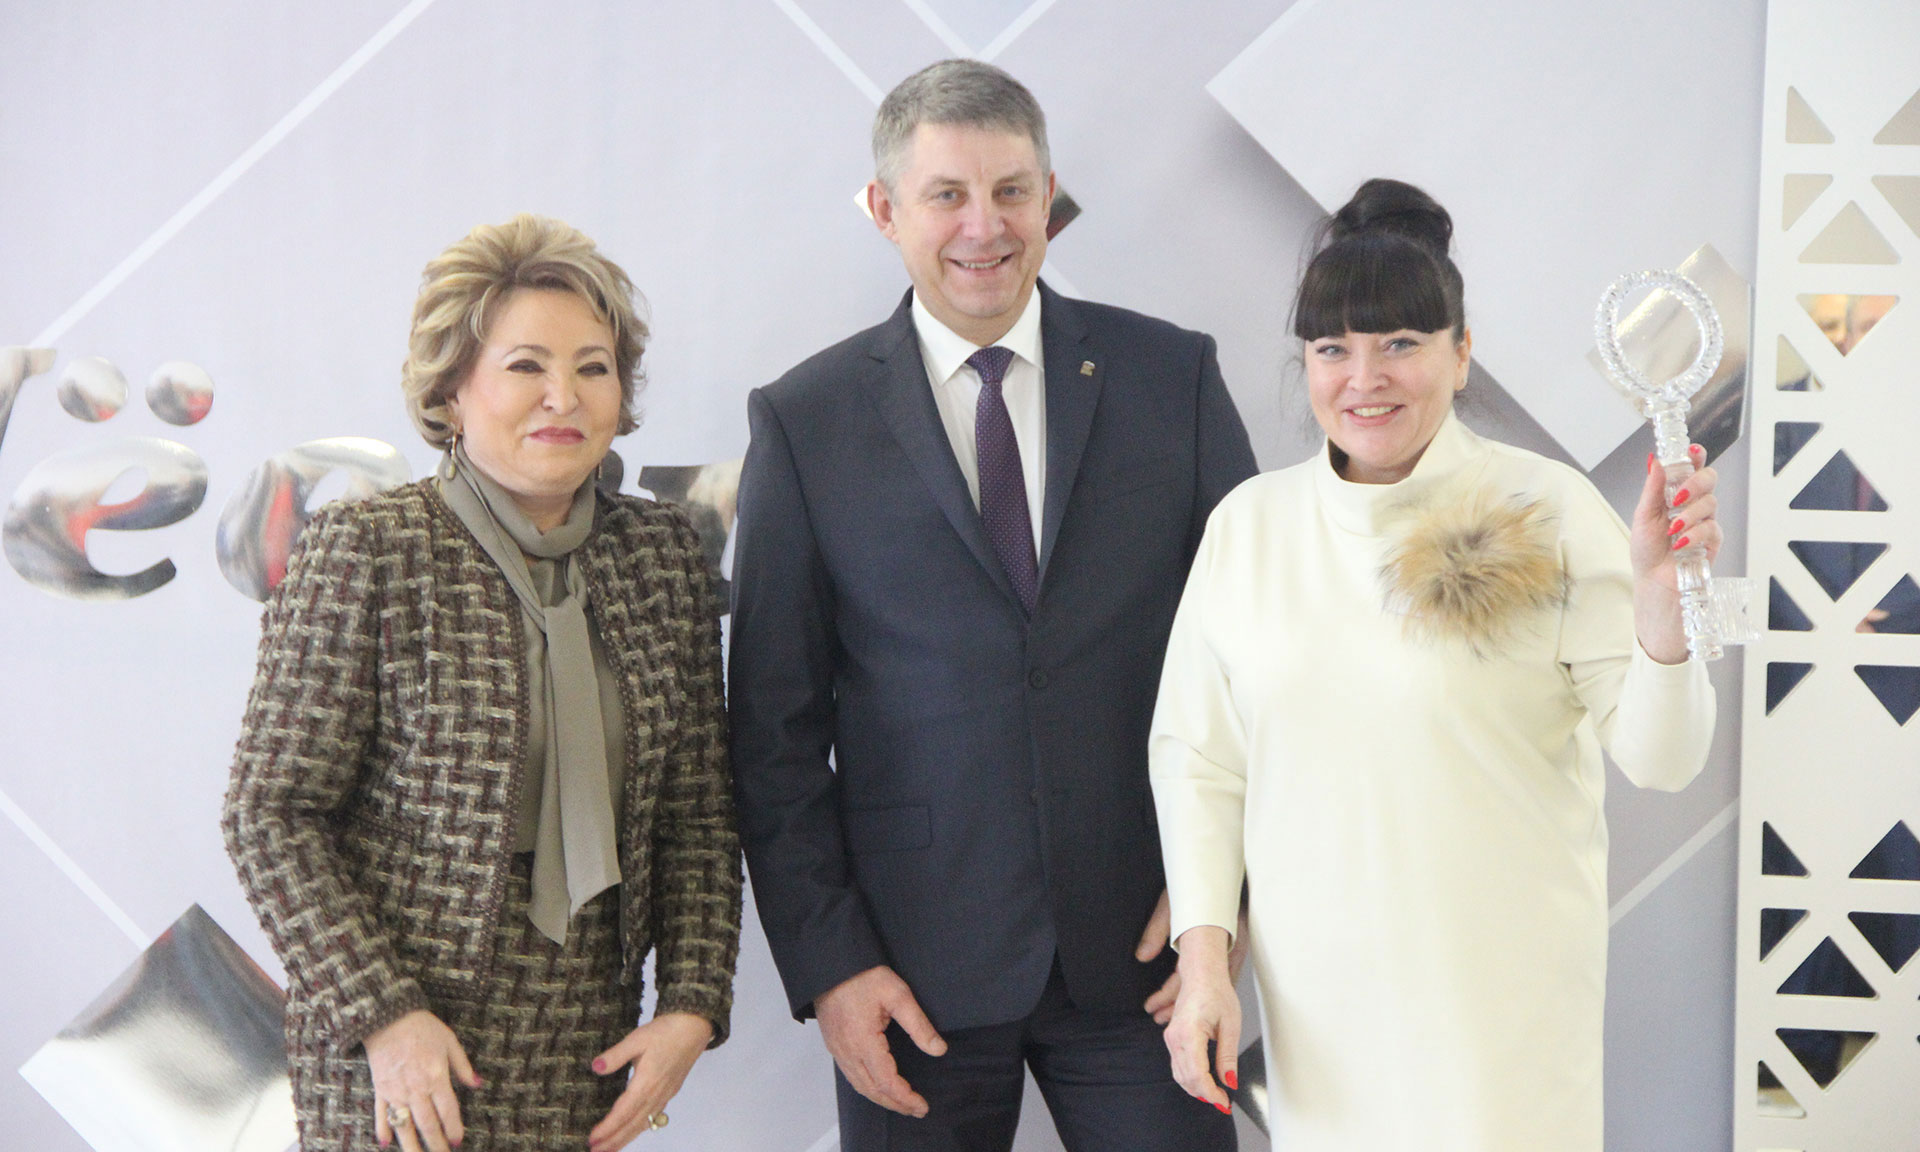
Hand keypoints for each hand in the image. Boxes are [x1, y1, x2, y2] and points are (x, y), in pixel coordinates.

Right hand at [364, 1009, 479, 1151]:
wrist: (389, 1017)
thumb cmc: (423, 1028)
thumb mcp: (449, 1041)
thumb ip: (463, 1066)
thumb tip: (478, 1084)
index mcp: (436, 1076)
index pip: (448, 1110)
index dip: (453, 1127)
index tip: (457, 1141)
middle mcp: (416, 1088)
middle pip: (427, 1123)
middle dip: (435, 1143)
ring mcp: (396, 1090)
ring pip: (404, 1124)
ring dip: (411, 1145)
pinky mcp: (380, 1088)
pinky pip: (381, 1113)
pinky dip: (383, 1129)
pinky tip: (386, 1144)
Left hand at [587, 1012, 713, 1151]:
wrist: (694, 1026)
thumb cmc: (665, 1031)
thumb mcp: (637, 1038)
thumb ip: (616, 1055)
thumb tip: (595, 1067)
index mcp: (646, 1083)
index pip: (623, 1113)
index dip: (608, 1128)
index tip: (592, 1139)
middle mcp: (656, 1094)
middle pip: (633, 1125)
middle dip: (614, 1141)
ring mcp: (665, 1095)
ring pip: (644, 1123)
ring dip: (626, 1138)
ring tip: (610, 1149)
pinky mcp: (670, 1092)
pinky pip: (652, 1117)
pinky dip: (639, 1128)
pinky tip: (632, 1131)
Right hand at [814, 965, 946, 1116]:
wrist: (832, 965)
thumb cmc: (863, 976)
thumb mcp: (898, 995)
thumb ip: (919, 1025)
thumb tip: (938, 1049)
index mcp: (863, 1042)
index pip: (887, 1082)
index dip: (905, 1098)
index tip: (922, 1105)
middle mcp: (847, 1051)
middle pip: (872, 1090)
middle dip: (895, 1104)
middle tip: (916, 1110)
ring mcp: (838, 1050)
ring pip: (859, 1086)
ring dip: (881, 1099)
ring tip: (901, 1103)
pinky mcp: (834, 1045)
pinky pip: (850, 1076)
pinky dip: (867, 1088)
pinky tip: (878, 1087)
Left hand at [1138, 890, 1249, 1024]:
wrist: (1219, 867)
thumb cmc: (1198, 881)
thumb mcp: (1171, 904)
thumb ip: (1157, 930)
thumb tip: (1142, 956)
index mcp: (1214, 940)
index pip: (1188, 979)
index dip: (1168, 996)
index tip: (1153, 1006)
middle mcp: (1226, 949)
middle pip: (1201, 988)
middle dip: (1178, 1006)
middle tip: (1158, 1017)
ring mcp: (1231, 949)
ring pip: (1209, 984)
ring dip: (1189, 1000)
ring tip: (1168, 1013)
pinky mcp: (1231, 947)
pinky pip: (1217, 975)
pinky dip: (1201, 988)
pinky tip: (1192, 997)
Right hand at [1162, 926, 1237, 1114]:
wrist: (1201, 975)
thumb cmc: (1216, 993)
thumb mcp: (1230, 1025)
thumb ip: (1228, 1057)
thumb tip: (1229, 1081)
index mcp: (1190, 1033)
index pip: (1198, 1075)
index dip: (1211, 1093)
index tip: (1224, 1102)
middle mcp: (1175, 1037)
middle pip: (1186, 1078)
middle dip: (1205, 1094)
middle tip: (1223, 1101)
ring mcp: (1170, 1038)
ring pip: (1180, 1075)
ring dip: (1197, 1088)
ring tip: (1216, 1094)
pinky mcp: (1171, 1038)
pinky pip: (1178, 1065)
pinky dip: (1190, 1078)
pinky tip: (1204, 1082)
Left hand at [1630, 445, 1722, 663]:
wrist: (1655, 583)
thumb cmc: (1647, 551)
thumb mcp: (1643, 516)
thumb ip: (1652, 490)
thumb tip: (1655, 461)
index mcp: (1675, 494)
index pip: (1691, 468)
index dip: (1696, 455)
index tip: (1692, 449)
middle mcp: (1693, 504)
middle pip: (1709, 478)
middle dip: (1696, 482)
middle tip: (1679, 497)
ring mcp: (1705, 521)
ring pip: (1711, 502)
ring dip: (1690, 514)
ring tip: (1673, 530)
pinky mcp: (1713, 541)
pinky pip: (1712, 528)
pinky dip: (1695, 533)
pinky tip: (1681, 543)